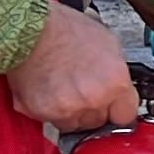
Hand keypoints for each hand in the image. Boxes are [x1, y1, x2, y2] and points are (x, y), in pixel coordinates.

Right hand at [9, 3, 137, 132]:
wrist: (28, 29)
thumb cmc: (64, 29)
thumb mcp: (107, 42)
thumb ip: (117, 72)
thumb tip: (120, 85)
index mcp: (115, 83)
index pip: (125, 116)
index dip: (118, 109)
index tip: (113, 107)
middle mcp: (93, 100)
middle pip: (99, 121)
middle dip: (93, 108)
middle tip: (81, 87)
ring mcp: (68, 109)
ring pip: (75, 124)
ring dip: (71, 111)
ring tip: (62, 86)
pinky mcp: (43, 113)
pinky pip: (51, 120)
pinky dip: (49, 109)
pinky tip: (47, 89)